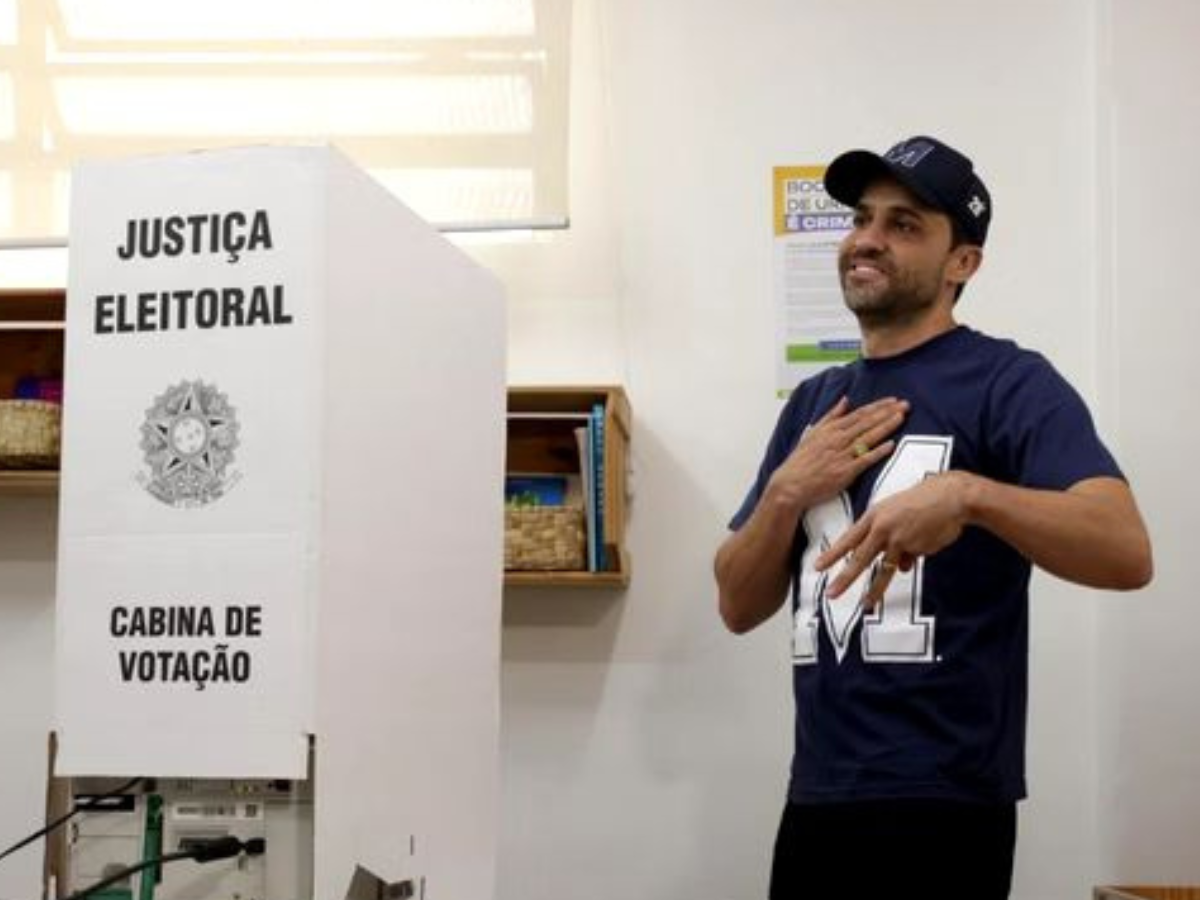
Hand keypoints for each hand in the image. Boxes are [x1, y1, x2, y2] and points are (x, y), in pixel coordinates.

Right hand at [766, 395, 908, 510]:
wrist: (791, 484)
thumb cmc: (801, 460)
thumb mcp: (813, 432)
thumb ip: (831, 416)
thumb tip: (845, 400)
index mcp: (831, 430)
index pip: (860, 414)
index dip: (878, 406)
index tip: (893, 400)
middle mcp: (838, 440)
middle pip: (867, 423)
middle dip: (888, 412)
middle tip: (905, 404)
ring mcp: (842, 455)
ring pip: (868, 438)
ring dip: (886, 426)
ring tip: (902, 417)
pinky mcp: (845, 472)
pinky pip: (864, 460)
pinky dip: (878, 452)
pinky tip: (891, 444)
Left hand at [815, 471, 971, 609]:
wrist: (951, 496)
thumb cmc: (924, 502)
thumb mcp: (899, 515)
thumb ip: (894, 541)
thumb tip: (902, 568)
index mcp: (874, 516)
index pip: (848, 539)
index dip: (833, 554)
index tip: (817, 567)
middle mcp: (881, 528)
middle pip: (859, 557)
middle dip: (844, 578)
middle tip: (831, 594)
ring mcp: (897, 538)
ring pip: (883, 569)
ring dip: (875, 590)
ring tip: (866, 604)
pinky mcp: (915, 547)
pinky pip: (912, 559)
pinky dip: (919, 553)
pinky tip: (929, 537)